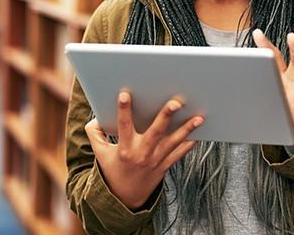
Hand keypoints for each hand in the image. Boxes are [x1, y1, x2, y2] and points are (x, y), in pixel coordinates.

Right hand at [84, 91, 204, 209]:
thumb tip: (96, 117)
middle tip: (176, 102)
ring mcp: (155, 161)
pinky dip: (189, 143)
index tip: (125, 94)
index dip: (123, 110)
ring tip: (199, 117)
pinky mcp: (164, 166)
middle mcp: (141, 153)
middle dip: (166, 116)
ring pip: (173, 142)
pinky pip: (179, 154)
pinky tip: (199, 132)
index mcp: (124, 148)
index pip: (123, 125)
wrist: (124, 199)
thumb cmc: (112, 170)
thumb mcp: (99, 153)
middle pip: (155, 132)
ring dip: (187, 129)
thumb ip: (94, 133)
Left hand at [252, 29, 293, 138]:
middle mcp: (284, 78)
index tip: (248, 38)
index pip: (263, 61)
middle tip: (258, 34)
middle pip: (277, 58)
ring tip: (291, 37)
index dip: (256, 50)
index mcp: (271, 79)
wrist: (291, 131)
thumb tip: (219, 103)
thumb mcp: (258, 106)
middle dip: (267, 46)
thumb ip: (245, 101)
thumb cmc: (275, 115)